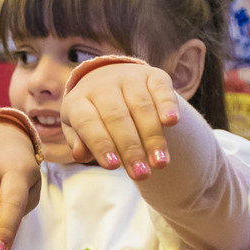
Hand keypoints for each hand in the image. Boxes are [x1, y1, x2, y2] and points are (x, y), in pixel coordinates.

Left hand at [61, 62, 179, 179]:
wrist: (110, 82)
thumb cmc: (93, 116)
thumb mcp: (77, 130)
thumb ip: (78, 142)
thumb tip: (80, 154)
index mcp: (78, 101)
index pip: (88, 123)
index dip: (101, 144)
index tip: (113, 166)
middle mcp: (103, 85)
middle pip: (117, 117)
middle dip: (131, 149)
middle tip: (141, 174)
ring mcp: (129, 77)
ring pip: (141, 107)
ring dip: (152, 137)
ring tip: (159, 163)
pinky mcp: (154, 75)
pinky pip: (161, 89)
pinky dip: (167, 105)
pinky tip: (172, 123)